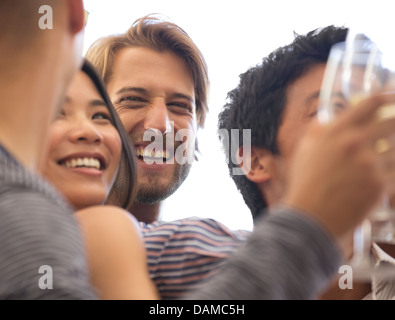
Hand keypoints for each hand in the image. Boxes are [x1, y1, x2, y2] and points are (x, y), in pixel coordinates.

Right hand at [283, 93, 394, 244]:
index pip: (369, 104)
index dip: (387, 96)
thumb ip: (318, 130)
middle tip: (394, 128)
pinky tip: (387, 174)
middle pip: (392, 122)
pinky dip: (393, 170)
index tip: (393, 97)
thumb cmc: (304, 183)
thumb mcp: (304, 149)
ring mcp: (370, 164)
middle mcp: (355, 143)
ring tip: (387, 155)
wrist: (310, 216)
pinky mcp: (380, 184)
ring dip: (393, 150)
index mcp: (336, 131)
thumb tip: (329, 119)